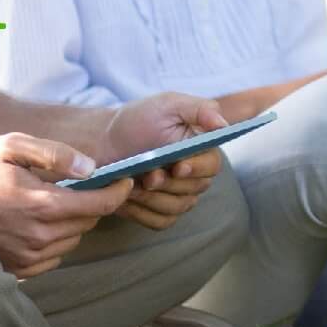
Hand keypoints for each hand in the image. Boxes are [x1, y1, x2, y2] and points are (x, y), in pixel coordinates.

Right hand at [0, 134, 133, 276]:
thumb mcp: (13, 145)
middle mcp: (37, 236)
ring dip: (73, 222)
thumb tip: (91, 168)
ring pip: (73, 240)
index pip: (99, 205)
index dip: (119, 192)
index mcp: (41, 204)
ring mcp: (27, 257)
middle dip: (92, 202)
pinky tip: (38, 223)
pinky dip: (55, 241)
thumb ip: (55, 153)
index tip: (126, 180)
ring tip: (52, 202)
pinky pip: (54, 258)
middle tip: (81, 185)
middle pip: (89, 222)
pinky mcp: (17, 270)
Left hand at [102, 92, 229, 230]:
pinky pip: (160, 221)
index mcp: (199, 148)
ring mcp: (177, 194)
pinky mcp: (159, 210)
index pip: (212, 165)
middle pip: (195, 189)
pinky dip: (143, 212)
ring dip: (153, 197)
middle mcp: (193, 174)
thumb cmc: (137, 119)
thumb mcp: (168, 104)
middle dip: (169, 183)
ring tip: (132, 182)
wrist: (102, 141)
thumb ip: (200, 109)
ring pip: (178, 207)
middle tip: (148, 175)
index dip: (197, 168)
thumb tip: (223, 125)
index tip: (178, 166)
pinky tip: (128, 198)